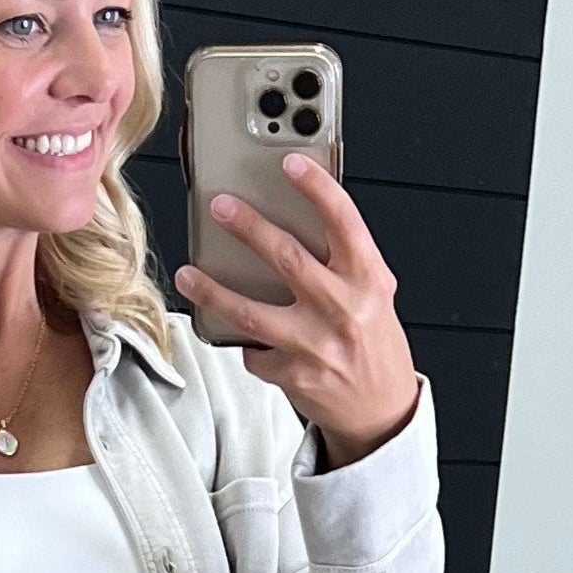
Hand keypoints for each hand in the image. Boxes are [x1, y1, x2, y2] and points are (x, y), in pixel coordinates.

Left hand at [175, 155, 419, 469]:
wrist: (381, 410)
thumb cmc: (373, 343)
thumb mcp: (373, 294)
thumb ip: (344, 260)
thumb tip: (296, 218)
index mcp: (368, 280)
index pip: (344, 221)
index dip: (316, 187)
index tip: (290, 162)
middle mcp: (344, 309)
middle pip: (288, 258)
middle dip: (249, 227)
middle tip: (221, 207)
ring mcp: (316, 344)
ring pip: (252, 311)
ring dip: (213, 291)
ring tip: (190, 275)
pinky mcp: (294, 374)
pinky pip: (254, 350)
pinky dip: (247, 342)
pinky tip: (247, 337)